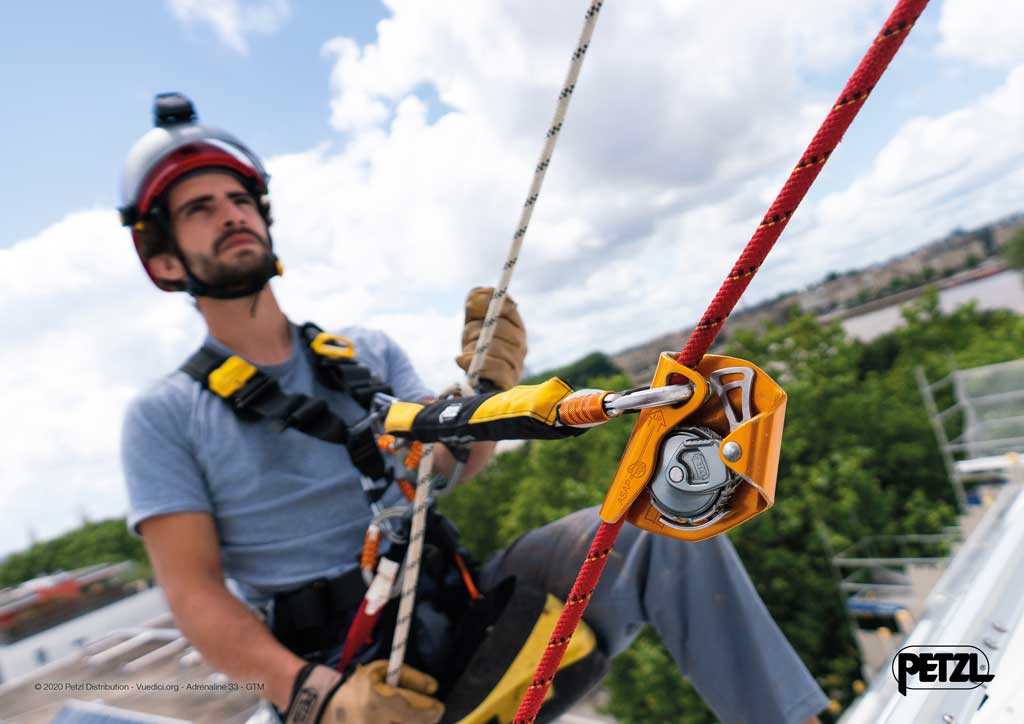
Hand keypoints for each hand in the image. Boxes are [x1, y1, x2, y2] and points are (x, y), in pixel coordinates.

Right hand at [284, 661, 443, 723]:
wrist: (323, 706)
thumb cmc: (357, 686)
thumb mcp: (381, 671)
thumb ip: (409, 676)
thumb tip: (434, 687)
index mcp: (377, 701)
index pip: (414, 711)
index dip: (432, 711)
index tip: (438, 708)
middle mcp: (373, 723)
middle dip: (424, 721)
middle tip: (429, 716)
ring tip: (408, 718)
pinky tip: (395, 721)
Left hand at [456, 286, 526, 389]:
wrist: (475, 384)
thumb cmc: (476, 351)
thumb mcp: (473, 324)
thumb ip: (475, 305)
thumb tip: (476, 298)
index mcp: (515, 327)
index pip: (509, 308)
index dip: (491, 304)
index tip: (472, 307)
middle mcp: (521, 344)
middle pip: (502, 328)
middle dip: (478, 329)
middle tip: (467, 336)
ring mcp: (518, 363)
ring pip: (495, 347)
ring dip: (473, 348)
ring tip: (466, 354)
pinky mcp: (510, 381)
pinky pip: (495, 368)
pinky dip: (476, 363)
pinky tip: (463, 362)